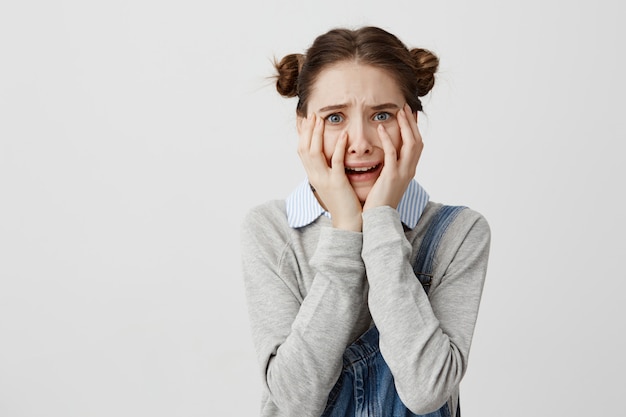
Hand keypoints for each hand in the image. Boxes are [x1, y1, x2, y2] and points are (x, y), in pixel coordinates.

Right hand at [297, 113, 362, 230]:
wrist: (348, 222)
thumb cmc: (343, 202)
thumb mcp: (331, 183)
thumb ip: (328, 169)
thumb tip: (328, 157)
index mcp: (313, 176)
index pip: (302, 151)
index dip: (304, 135)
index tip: (308, 121)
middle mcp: (315, 176)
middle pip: (304, 149)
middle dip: (308, 130)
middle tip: (313, 115)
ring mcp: (324, 180)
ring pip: (315, 153)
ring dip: (318, 134)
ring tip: (322, 120)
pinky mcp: (337, 183)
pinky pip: (336, 162)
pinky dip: (338, 147)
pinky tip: (344, 135)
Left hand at [363, 104, 422, 210]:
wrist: (378, 219)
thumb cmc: (379, 202)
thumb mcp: (388, 182)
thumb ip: (390, 169)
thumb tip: (387, 158)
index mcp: (409, 170)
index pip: (416, 145)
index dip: (415, 129)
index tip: (409, 115)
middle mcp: (409, 170)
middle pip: (417, 141)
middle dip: (411, 123)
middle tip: (405, 108)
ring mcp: (402, 173)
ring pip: (410, 144)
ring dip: (404, 126)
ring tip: (397, 112)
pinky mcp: (391, 176)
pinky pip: (392, 153)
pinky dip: (388, 139)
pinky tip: (381, 128)